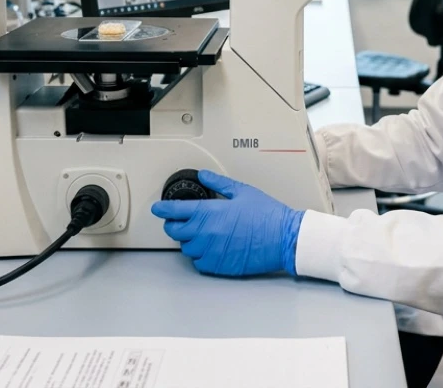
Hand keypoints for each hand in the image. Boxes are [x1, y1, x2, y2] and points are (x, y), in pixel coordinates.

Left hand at [151, 170, 303, 276]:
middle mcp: (206, 233)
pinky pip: (199, 263)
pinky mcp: (219, 266)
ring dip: (189, 240)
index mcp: (209, 212)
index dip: (163, 209)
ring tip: (200, 233)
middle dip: (174, 224)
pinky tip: (210, 248)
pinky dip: (200, 255)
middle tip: (181, 220)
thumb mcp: (242, 191)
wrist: (283, 239)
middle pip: (175, 231)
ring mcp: (211, 251)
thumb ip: (218, 183)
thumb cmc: (267, 215)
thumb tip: (204, 176)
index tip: (158, 208)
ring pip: (186, 248)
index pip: (175, 210)